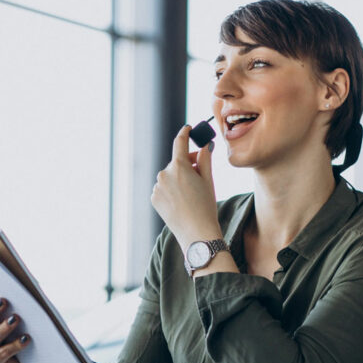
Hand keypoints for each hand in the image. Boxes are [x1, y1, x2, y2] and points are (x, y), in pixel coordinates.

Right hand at [0, 283, 29, 362]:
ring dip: (3, 328)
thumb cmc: (15, 332)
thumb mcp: (9, 315)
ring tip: (15, 319)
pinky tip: (25, 338)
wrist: (22, 362)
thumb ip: (8, 302)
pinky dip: (15, 345)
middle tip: (3, 302)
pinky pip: (2, 353)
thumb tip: (21, 282)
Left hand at [151, 125, 222, 251]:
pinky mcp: (154, 198)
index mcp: (179, 166)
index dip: (185, 133)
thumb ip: (205, 159)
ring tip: (192, 194)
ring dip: (179, 178)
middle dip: (188, 163)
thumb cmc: (206, 206)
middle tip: (201, 171)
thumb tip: (204, 145)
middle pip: (176, 162)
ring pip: (170, 176)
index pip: (180, 142)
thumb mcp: (208, 180)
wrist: (197, 233)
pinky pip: (164, 188)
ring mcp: (157, 187)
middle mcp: (164, 174)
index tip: (188, 128)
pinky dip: (172, 190)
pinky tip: (182, 202)